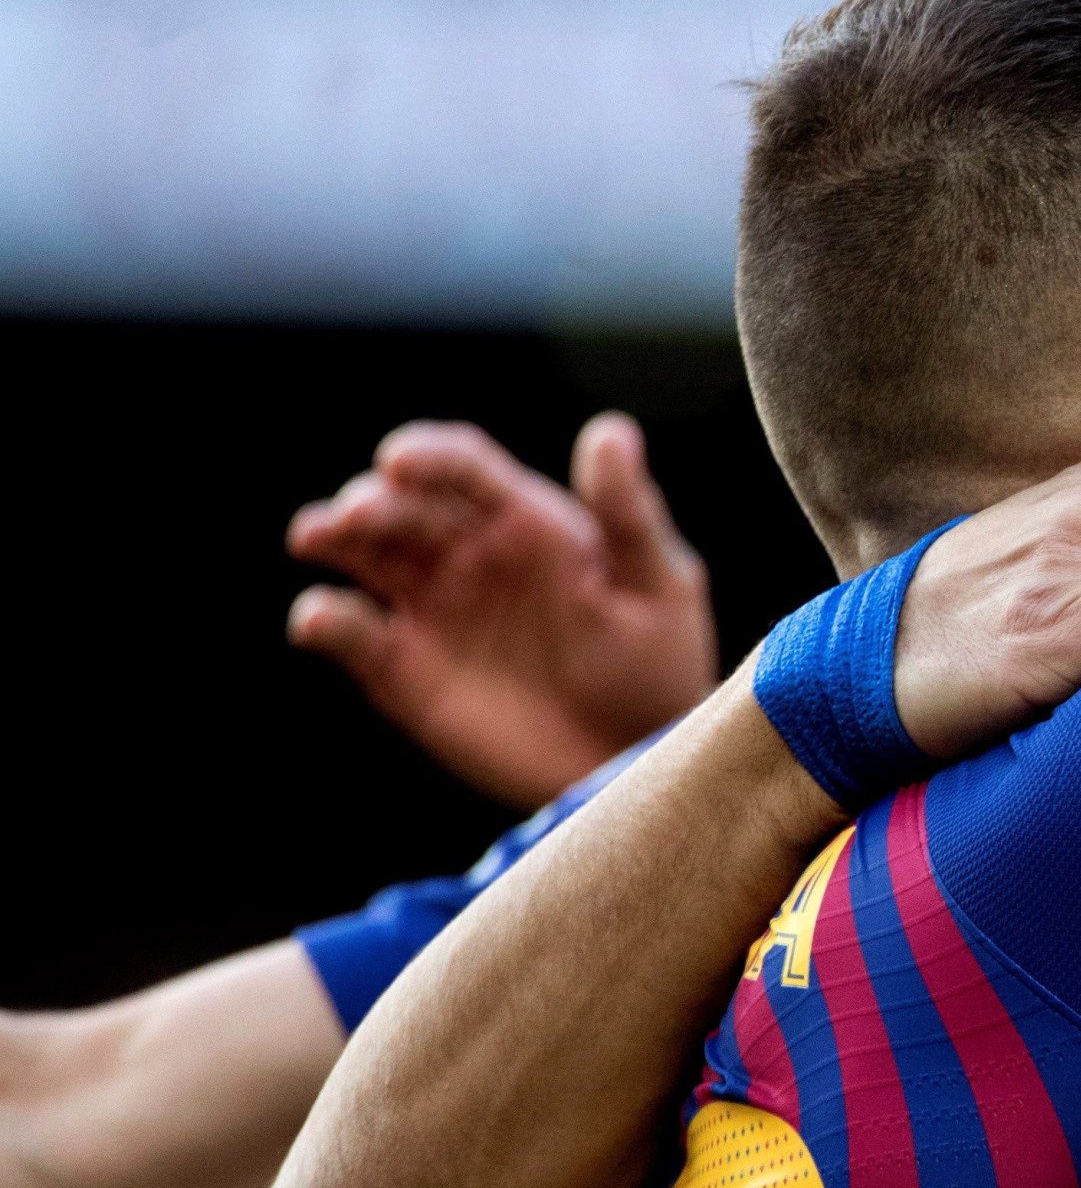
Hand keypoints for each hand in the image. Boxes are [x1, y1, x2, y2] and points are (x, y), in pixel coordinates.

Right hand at [287, 415, 717, 806]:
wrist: (635, 758)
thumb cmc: (657, 663)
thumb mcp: (658, 585)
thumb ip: (628, 515)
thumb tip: (610, 430)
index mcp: (526, 520)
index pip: (464, 467)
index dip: (429, 455)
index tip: (399, 460)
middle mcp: (467, 552)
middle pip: (404, 507)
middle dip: (372, 502)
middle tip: (356, 513)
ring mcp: (430, 607)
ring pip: (364, 555)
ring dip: (333, 537)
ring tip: (316, 535)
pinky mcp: (403, 666)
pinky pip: (352, 634)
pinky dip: (325, 621)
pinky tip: (321, 621)